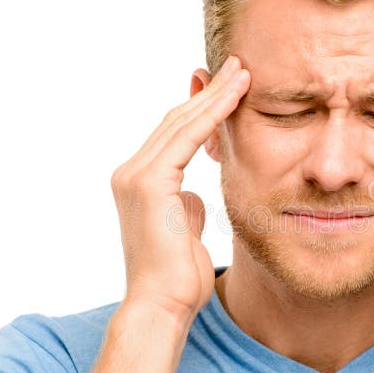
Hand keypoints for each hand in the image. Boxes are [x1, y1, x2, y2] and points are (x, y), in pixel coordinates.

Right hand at [110, 55, 249, 326]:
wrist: (163, 306)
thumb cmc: (179, 276)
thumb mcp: (185, 230)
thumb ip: (185, 205)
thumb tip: (192, 195)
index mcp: (139, 182)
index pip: (174, 134)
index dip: (201, 108)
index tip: (228, 87)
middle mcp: (131, 172)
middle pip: (175, 120)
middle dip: (209, 92)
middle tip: (239, 67)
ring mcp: (136, 176)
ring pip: (181, 122)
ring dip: (215, 95)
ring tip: (243, 72)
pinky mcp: (149, 183)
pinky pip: (187, 138)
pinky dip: (213, 115)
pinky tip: (235, 96)